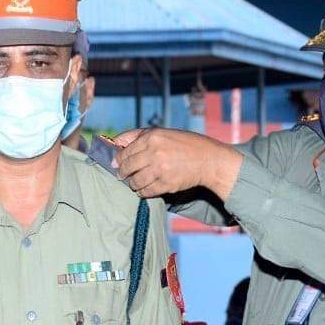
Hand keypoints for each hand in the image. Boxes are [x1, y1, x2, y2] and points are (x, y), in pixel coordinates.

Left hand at [114, 128, 242, 198]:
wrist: (209, 160)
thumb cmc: (184, 144)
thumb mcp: (163, 132)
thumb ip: (139, 136)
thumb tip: (116, 143)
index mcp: (152, 137)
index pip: (125, 151)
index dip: (118, 159)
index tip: (116, 164)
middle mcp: (154, 152)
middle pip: (127, 167)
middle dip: (122, 173)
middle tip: (122, 176)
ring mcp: (160, 169)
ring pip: (135, 181)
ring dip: (132, 184)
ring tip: (134, 183)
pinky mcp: (166, 184)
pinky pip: (146, 192)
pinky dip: (143, 192)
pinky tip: (144, 189)